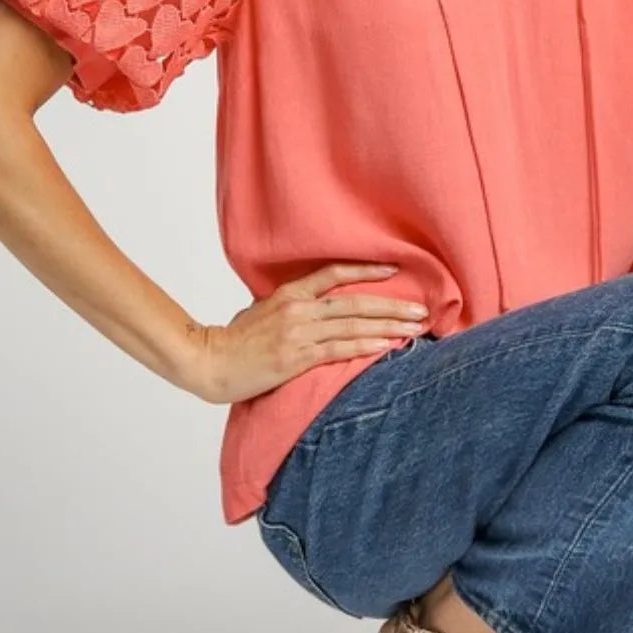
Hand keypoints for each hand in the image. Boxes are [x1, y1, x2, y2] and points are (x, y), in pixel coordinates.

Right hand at [179, 261, 430, 403]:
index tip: (395, 270)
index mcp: (289, 293)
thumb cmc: (234, 340)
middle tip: (421, 310)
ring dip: (388, 327)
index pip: (335, 273)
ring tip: (415, 329)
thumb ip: (288, 305)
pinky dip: (367, 347)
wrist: (210, 362)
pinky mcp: (296, 358)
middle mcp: (298, 309)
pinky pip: (339, 350)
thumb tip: (308, 304)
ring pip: (353, 326)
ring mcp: (298, 333)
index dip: (367, 270)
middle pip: (355, 302)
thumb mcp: (260, 311)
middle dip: (392, 306)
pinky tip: (388, 346)